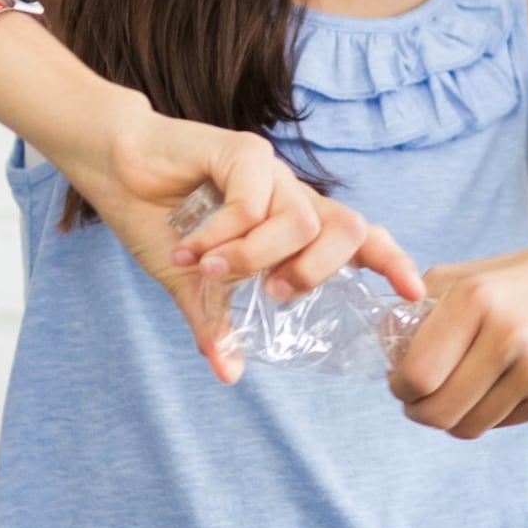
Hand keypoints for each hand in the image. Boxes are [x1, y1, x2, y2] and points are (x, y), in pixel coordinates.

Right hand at [71, 106, 427, 379]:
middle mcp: (292, 198)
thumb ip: (215, 325)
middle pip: (349, 227)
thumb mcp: (194, 285)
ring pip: (301, 221)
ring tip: (212, 271)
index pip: (360, 240)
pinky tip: (192, 246)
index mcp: (293, 227)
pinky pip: (253, 200)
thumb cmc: (162, 221)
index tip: (411, 294)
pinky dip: (225, 233)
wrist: (116, 171)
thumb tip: (228, 375)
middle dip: (318, 271)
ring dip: (256, 257)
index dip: (390, 262)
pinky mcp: (243, 152)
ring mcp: (271, 173)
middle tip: (275, 294)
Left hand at [385, 234, 527, 437]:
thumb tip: (383, 342)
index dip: (399, 386)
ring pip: (468, 426)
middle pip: (437, 411)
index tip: (400, 379)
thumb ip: (422, 305)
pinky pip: (501, 424)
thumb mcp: (472, 274)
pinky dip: (487, 413)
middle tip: (418, 399)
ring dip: (451, 418)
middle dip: (418, 411)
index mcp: (477, 299)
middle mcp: (507, 335)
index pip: (416, 375)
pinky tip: (494, 387)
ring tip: (455, 394)